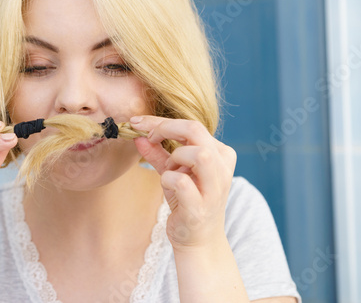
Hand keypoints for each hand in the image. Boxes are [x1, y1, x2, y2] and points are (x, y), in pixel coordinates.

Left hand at [130, 115, 236, 250]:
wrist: (198, 240)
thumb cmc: (187, 201)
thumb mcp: (172, 171)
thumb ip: (157, 152)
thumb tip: (138, 134)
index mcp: (220, 153)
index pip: (191, 125)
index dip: (161, 121)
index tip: (137, 122)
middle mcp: (222, 166)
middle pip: (195, 130)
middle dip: (164, 128)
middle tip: (147, 137)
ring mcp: (214, 187)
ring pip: (197, 153)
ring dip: (174, 157)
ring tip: (169, 170)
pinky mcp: (200, 206)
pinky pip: (180, 181)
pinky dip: (167, 179)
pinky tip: (168, 186)